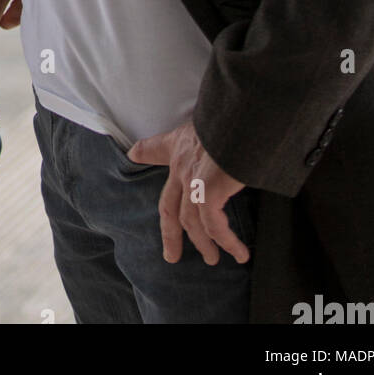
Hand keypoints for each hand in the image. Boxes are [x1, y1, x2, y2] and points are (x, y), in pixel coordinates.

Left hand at [127, 120, 248, 265]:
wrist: (240, 115)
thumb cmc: (232, 116)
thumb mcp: (214, 120)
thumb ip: (215, 132)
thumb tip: (232, 130)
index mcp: (180, 146)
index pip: (156, 149)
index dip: (145, 153)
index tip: (133, 155)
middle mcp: (182, 165)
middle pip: (169, 207)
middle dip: (170, 233)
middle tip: (170, 255)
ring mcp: (192, 180)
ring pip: (192, 222)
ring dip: (204, 244)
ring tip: (212, 259)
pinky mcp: (208, 192)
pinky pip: (214, 226)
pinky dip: (227, 242)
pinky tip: (239, 253)